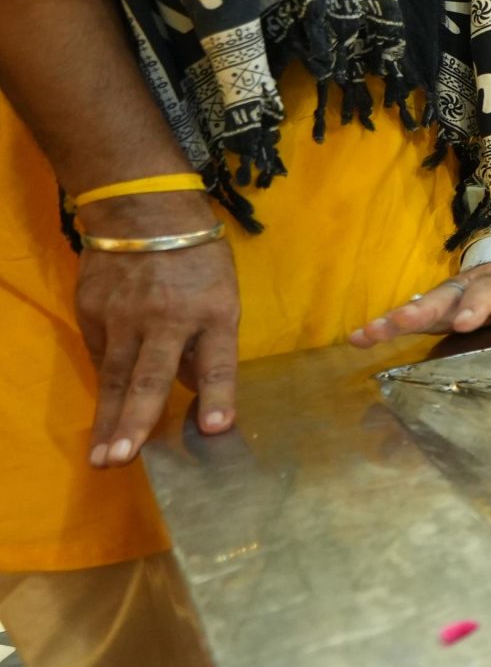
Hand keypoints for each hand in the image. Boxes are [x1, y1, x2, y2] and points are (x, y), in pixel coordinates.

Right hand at [74, 192, 239, 465]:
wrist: (142, 208)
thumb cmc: (196, 254)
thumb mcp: (221, 291)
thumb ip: (209, 340)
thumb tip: (193, 387)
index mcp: (213, 311)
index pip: (217, 361)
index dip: (218, 395)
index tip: (218, 428)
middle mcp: (167, 317)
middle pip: (152, 376)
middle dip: (138, 421)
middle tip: (125, 458)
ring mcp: (123, 316)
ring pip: (116, 377)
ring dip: (109, 420)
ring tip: (104, 457)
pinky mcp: (91, 311)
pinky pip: (102, 357)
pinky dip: (107, 386)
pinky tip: (105, 415)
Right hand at [349, 262, 490, 348]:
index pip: (489, 289)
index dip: (477, 305)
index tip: (465, 323)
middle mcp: (467, 286)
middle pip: (444, 296)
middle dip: (422, 310)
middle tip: (401, 323)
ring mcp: (447, 298)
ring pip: (419, 307)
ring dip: (394, 319)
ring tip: (368, 333)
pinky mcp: (435, 313)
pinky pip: (409, 321)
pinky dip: (384, 329)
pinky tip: (358, 339)